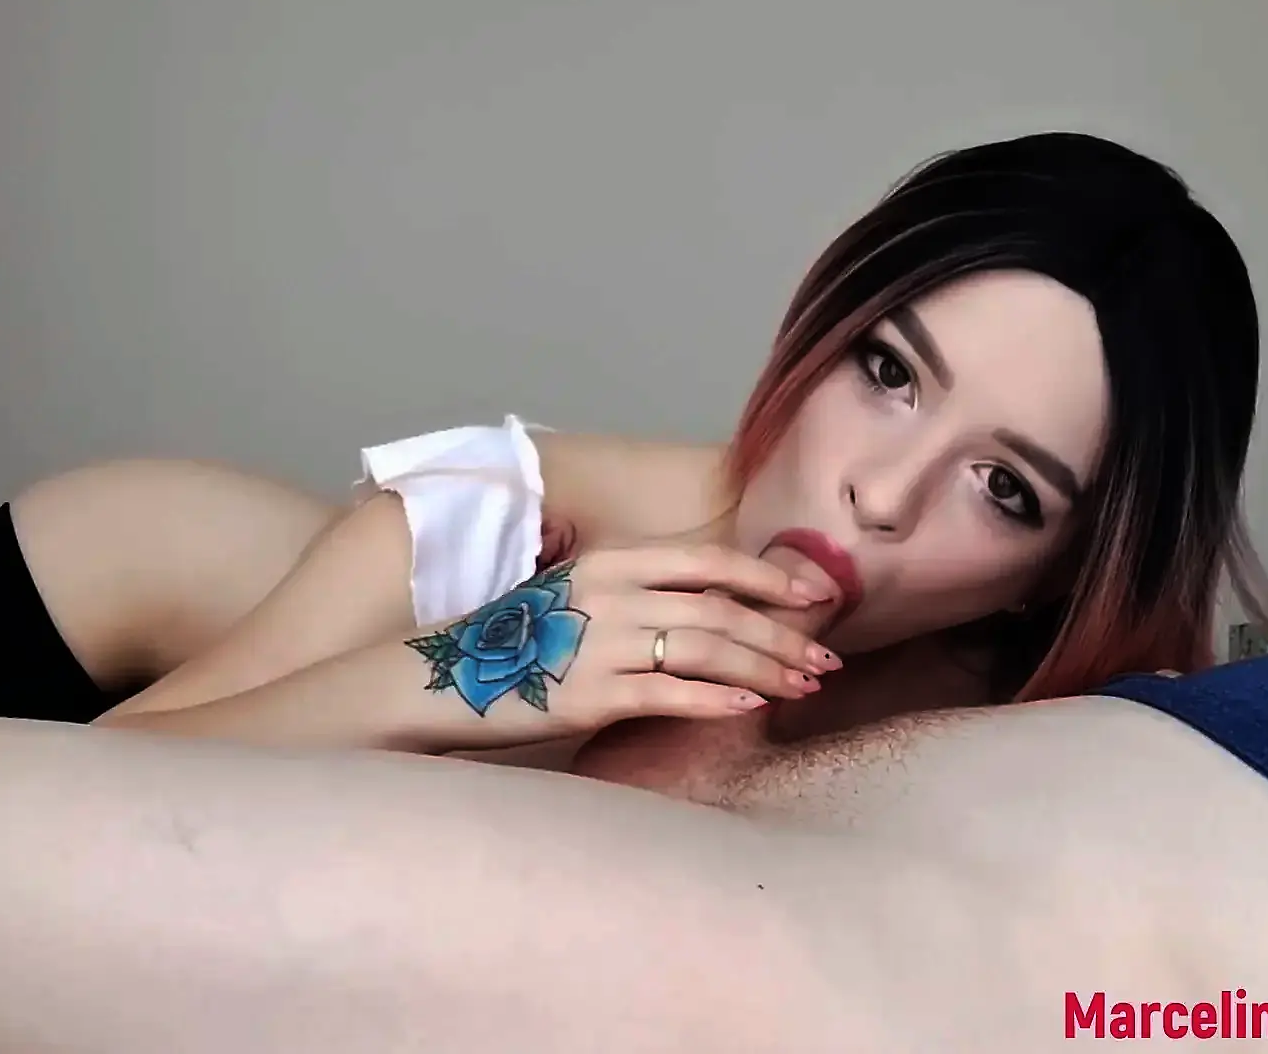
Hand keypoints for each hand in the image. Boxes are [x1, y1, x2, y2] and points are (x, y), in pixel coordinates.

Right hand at [404, 543, 843, 747]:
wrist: (442, 681)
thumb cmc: (516, 643)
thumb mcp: (577, 596)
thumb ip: (639, 595)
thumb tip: (717, 611)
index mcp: (611, 561)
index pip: (710, 561)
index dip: (771, 578)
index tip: (817, 597)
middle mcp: (611, 594)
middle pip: (722, 609)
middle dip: (784, 635)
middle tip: (825, 661)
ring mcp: (600, 644)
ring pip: (709, 649)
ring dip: (767, 668)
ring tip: (804, 687)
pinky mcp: (589, 696)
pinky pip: (671, 694)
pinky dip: (719, 699)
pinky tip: (751, 707)